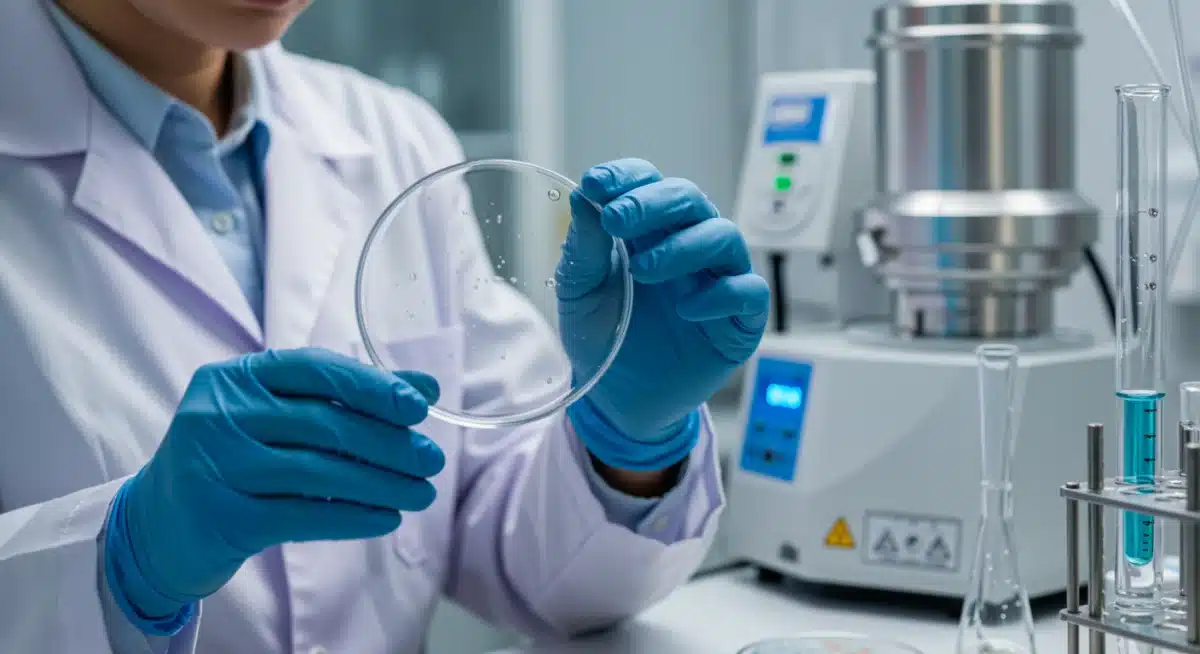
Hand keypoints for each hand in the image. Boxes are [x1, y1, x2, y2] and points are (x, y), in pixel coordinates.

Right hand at [106, 348, 443, 630]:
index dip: (372, 387)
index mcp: (235, 378)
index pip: (315, 370)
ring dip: (382, 484)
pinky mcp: (221, 516)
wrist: (158, 524)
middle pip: (325, 424)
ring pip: (319, 472)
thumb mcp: (276, 416)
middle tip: (432, 461)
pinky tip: (387, 518)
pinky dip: (353, 518)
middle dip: (389, 444)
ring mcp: (216, 466)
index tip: (419, 406)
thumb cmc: (233, 459)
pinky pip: (303, 515)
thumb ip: (345, 398)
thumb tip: (425, 390)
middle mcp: (220, 415)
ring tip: (422, 494)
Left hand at [557, 159, 768, 470]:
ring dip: (683, 245)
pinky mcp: (739, 319)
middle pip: (689, 199)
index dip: (627, 177)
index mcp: (648, 229)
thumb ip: (583, 248)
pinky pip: (748, 291)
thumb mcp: (579, 292)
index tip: (597, 185)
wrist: (616, 398)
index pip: (648, 182)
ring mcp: (717, 279)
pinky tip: (686, 309)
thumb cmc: (604, 336)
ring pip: (723, 236)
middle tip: (617, 219)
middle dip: (652, 203)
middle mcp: (688, 244)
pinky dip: (720, 294)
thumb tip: (582, 197)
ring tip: (642, 270)